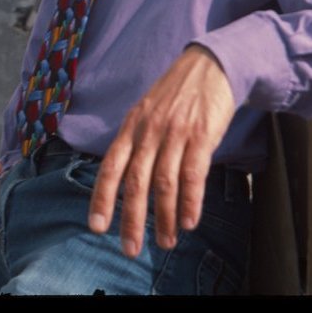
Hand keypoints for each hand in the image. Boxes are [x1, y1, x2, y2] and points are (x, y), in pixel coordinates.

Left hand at [88, 44, 236, 257]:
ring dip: (164, 217)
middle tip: (131, 248)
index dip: (102, 199)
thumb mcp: (148, 110)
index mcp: (133, 126)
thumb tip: (128, 178)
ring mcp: (176, 132)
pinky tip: (189, 220)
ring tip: (166, 241)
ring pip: (164, 182)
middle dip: (132, 219)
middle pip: (135, 182)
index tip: (98, 227)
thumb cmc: (180, 92)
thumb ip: (138, 140)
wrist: (213, 64)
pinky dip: (190, 200)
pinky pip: (193, 173)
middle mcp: (149, 130)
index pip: (111, 167)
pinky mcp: (202, 134)